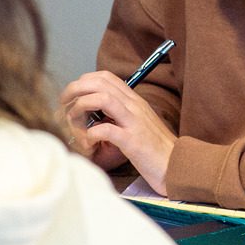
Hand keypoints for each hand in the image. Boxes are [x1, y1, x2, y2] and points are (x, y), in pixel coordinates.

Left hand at [58, 70, 177, 193]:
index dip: (83, 81)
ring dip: (81, 107)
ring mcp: (134, 122)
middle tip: (64, 105)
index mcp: (134, 102)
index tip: (71, 96)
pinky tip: (89, 143)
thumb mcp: (138, 126)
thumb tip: (95, 116)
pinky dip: (91, 134)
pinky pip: (107, 130)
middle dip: (75, 90)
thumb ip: (120, 117)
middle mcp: (134, 107)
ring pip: (102, 98)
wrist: (180, 167)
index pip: (105, 77)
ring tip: (74, 123)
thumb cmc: (157, 151)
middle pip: (99, 82)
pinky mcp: (134, 142)